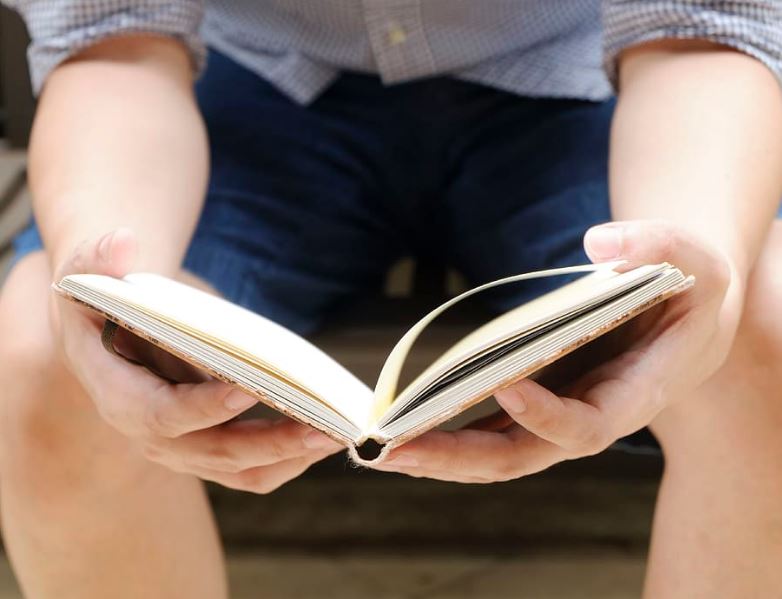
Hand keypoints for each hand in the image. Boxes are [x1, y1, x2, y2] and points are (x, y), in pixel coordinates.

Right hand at [52, 229, 340, 492]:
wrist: (113, 338)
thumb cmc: (104, 308)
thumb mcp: (86, 280)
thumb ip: (95, 262)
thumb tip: (121, 242)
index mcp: (121, 399)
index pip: (162, 415)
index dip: (203, 407)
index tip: (245, 390)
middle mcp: (154, 437)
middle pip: (216, 451)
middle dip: (271, 442)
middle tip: (322, 428)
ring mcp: (185, 451)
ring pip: (242, 470)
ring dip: (291, 457)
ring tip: (336, 434)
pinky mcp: (210, 452)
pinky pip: (253, 471)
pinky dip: (289, 461)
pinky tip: (323, 438)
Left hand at [373, 220, 737, 482]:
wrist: (681, 319)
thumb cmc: (691, 294)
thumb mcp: (700, 262)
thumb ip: (663, 247)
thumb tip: (598, 245)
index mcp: (632, 395)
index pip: (586, 428)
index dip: (548, 415)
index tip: (505, 383)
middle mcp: (586, 416)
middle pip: (518, 456)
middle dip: (456, 457)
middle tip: (392, 450)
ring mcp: (554, 414)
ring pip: (493, 453)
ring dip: (436, 454)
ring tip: (376, 448)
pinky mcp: (533, 401)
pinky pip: (486, 428)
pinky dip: (445, 433)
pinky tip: (401, 427)